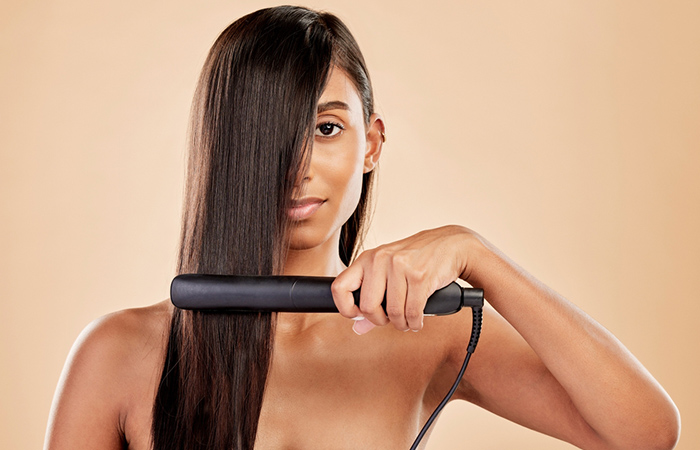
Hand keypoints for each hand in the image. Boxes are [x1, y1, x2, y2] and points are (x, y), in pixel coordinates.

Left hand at [331, 225, 477, 333]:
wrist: (451, 245)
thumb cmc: (417, 260)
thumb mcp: (389, 273)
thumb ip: (372, 299)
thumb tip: (358, 329)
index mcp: (367, 258)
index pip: (340, 287)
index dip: (346, 308)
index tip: (359, 315)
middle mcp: (380, 259)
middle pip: (368, 307)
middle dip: (380, 321)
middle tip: (390, 319)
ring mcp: (400, 266)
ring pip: (393, 313)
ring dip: (402, 324)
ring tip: (407, 320)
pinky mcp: (420, 276)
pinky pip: (412, 313)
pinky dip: (415, 323)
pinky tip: (417, 320)